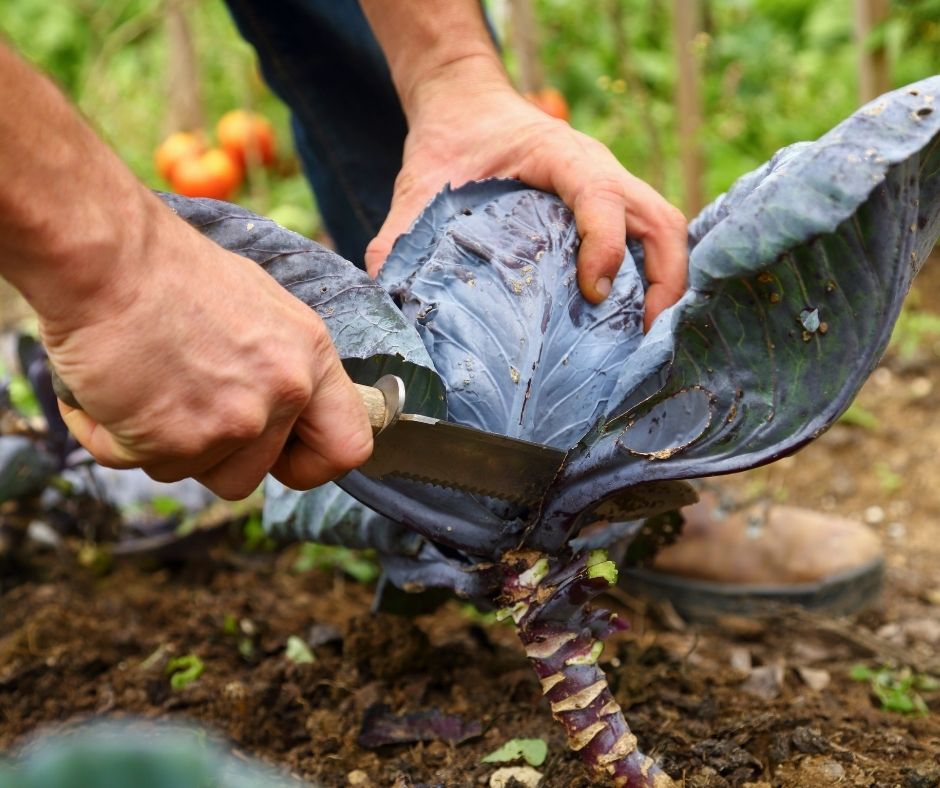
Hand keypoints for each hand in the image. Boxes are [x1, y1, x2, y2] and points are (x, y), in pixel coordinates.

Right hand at [42, 198, 372, 499]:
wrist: (107, 256)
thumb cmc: (171, 272)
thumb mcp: (259, 307)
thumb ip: (281, 365)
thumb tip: (286, 405)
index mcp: (311, 357)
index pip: (348, 447)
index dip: (309, 464)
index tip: (280, 459)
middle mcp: (283, 392)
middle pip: (251, 475)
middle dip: (209, 454)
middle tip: (178, 403)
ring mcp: (233, 420)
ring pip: (193, 473)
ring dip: (161, 445)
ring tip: (142, 385)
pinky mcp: (175, 440)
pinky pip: (138, 463)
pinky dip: (111, 435)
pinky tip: (107, 388)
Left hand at [365, 62, 687, 329]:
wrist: (467, 110)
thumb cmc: (452, 145)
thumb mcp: (420, 185)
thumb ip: (401, 233)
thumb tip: (386, 291)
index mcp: (558, 155)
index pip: (600, 193)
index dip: (605, 243)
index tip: (593, 291)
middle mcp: (597, 168)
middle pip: (659, 217)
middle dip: (664, 278)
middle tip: (645, 334)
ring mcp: (612, 185)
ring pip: (667, 228)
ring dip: (669, 281)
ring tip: (650, 335)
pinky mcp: (611, 205)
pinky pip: (653, 236)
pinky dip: (658, 275)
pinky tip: (638, 318)